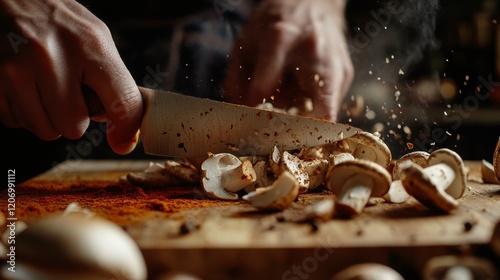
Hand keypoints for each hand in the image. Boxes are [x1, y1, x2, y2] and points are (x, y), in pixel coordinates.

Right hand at [0, 0, 141, 153]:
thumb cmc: (60, 24)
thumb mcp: (96, 40)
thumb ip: (115, 84)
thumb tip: (124, 136)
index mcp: (90, 46)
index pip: (121, 102)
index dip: (125, 130)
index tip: (122, 141)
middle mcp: (52, 57)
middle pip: (74, 127)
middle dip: (74, 116)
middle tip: (68, 90)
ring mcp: (16, 70)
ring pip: (45, 129)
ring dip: (48, 116)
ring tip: (45, 85)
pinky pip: (16, 122)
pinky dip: (23, 111)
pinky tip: (25, 85)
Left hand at [223, 0, 352, 120]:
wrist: (311, 2)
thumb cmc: (274, 24)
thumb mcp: (245, 44)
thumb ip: (236, 81)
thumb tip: (237, 115)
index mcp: (280, 39)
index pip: (264, 89)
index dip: (253, 114)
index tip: (248, 125)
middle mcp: (313, 53)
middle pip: (315, 111)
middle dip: (296, 131)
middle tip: (279, 136)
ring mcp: (334, 64)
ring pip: (326, 114)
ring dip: (307, 124)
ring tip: (290, 120)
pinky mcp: (345, 74)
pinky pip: (330, 107)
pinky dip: (314, 113)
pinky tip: (301, 104)